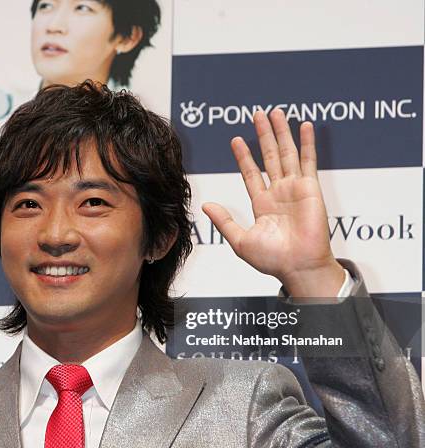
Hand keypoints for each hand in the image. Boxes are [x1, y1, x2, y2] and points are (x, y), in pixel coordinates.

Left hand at [202, 109, 344, 296]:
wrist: (297, 266)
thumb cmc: (272, 259)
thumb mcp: (239, 240)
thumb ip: (224, 220)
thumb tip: (206, 205)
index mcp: (262, 204)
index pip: (251, 173)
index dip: (244, 156)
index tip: (236, 139)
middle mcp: (279, 193)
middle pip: (269, 157)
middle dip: (263, 135)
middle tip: (257, 114)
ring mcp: (295, 189)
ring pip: (286, 153)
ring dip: (281, 132)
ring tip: (276, 112)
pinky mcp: (310, 188)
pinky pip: (309, 160)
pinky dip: (307, 142)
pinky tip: (304, 126)